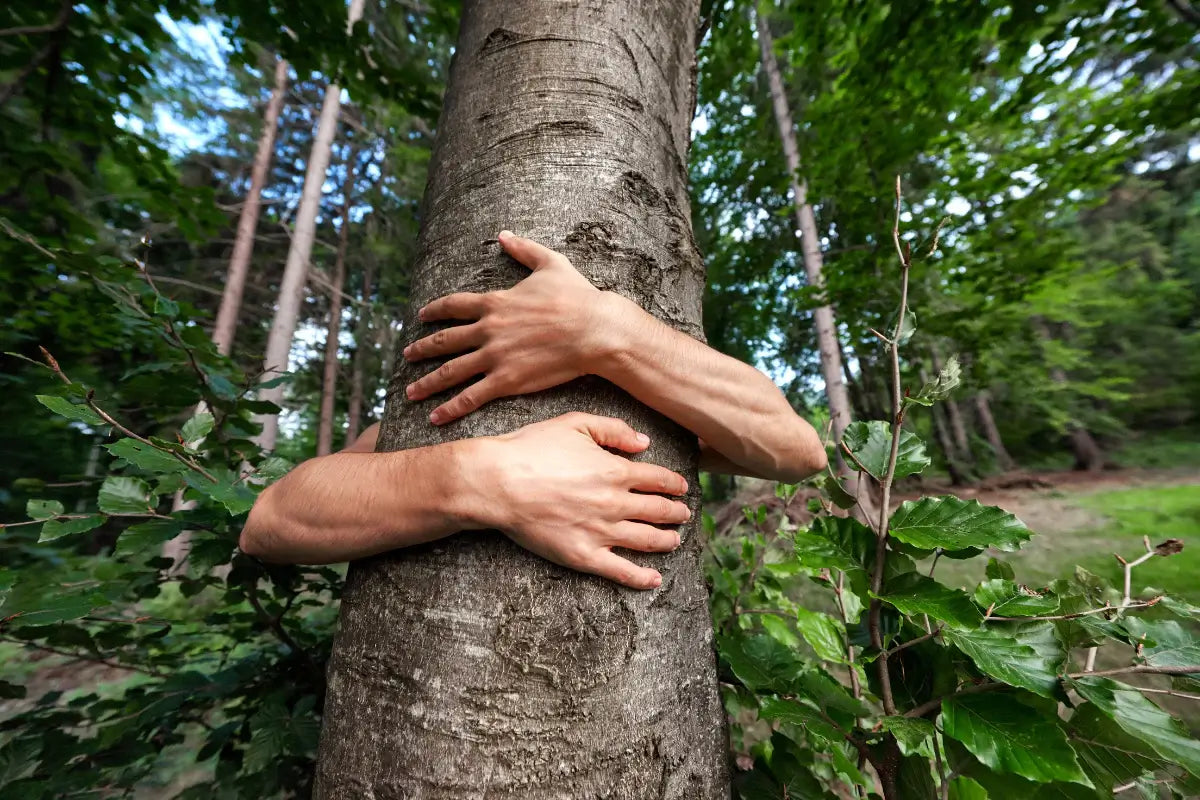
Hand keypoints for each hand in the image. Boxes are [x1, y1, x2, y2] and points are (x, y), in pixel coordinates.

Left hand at [403, 230, 642, 423]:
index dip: (434, 311)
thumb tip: (504, 234)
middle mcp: (488, 329)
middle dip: (422, 349)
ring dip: (427, 383)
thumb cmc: (577, 297)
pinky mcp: (506, 380)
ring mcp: (494, 356)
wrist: (594, 330)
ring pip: (450, 371)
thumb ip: (524, 249)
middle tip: (406, 356)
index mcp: (495, 302)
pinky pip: (471, 396)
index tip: (421, 316)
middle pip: (444, 340)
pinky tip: (435, 416)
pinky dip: (451, 407)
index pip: (453, 306)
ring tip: (410, 392)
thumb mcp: (550, 264)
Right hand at [464, 412, 689, 589]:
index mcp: (616, 471)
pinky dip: (642, 578)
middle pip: (659, 511)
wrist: (498, 483)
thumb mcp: (575, 423)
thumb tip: (644, 443)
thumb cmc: (532, 449)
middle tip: (684, 514)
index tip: (682, 487)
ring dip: (668, 541)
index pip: (660, 479)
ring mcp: (601, 532)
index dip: (675, 484)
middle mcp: (615, 504)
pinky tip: (655, 579)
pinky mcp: (583, 556)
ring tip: (675, 540)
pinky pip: (621, 571)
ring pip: (648, 541)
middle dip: (676, 513)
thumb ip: (614, 430)